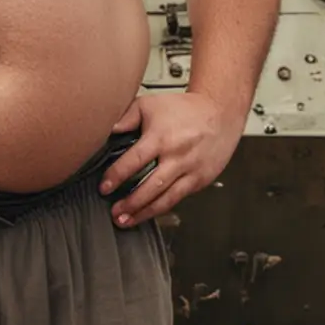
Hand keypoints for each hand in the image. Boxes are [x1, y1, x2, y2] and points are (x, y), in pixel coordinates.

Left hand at [98, 90, 243, 226]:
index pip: (135, 160)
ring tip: (127, 220)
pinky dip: (162, 208)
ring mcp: (191, 170)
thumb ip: (126, 117)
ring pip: (166, 198)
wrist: (219, 113)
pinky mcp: (200, 179)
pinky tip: (148, 212)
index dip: (117, 176)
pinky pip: (178, 198)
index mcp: (161, 137)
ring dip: (145, 212)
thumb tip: (105, 131)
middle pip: (150, 186)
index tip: (104, 187)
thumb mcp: (150, 104)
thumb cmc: (184, 109)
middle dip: (130, 203)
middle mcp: (177, 156)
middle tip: (115, 212)